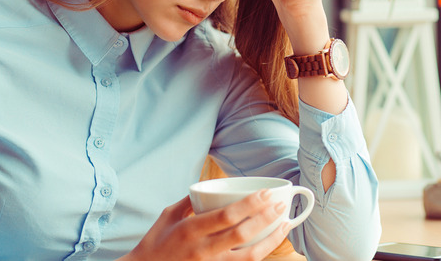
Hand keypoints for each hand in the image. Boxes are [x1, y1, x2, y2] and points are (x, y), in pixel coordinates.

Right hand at [122, 190, 290, 260]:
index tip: (267, 193)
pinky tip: (270, 243)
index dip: (251, 204)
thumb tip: (212, 187)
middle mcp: (202, 250)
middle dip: (266, 218)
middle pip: (242, 235)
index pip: (227, 216)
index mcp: (190, 230)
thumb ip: (191, 200)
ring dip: (271, 240)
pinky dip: (259, 254)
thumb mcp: (169, 215)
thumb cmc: (155, 243)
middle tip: (281, 205)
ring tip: (285, 225)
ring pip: (248, 257)